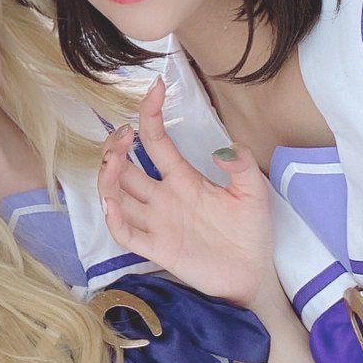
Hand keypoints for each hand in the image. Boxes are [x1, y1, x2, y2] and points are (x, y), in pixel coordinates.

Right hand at [98, 76, 274, 305]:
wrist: (253, 274)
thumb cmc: (250, 231)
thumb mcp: (253, 192)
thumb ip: (241, 166)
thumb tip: (223, 149)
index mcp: (183, 178)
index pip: (156, 141)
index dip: (150, 114)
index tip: (155, 88)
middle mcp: (164, 197)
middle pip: (126, 167)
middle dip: (115, 147)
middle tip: (121, 134)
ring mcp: (158, 222)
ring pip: (118, 195)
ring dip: (108, 176)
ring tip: (113, 160)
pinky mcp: (158, 249)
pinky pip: (126, 233)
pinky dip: (114, 218)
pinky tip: (113, 202)